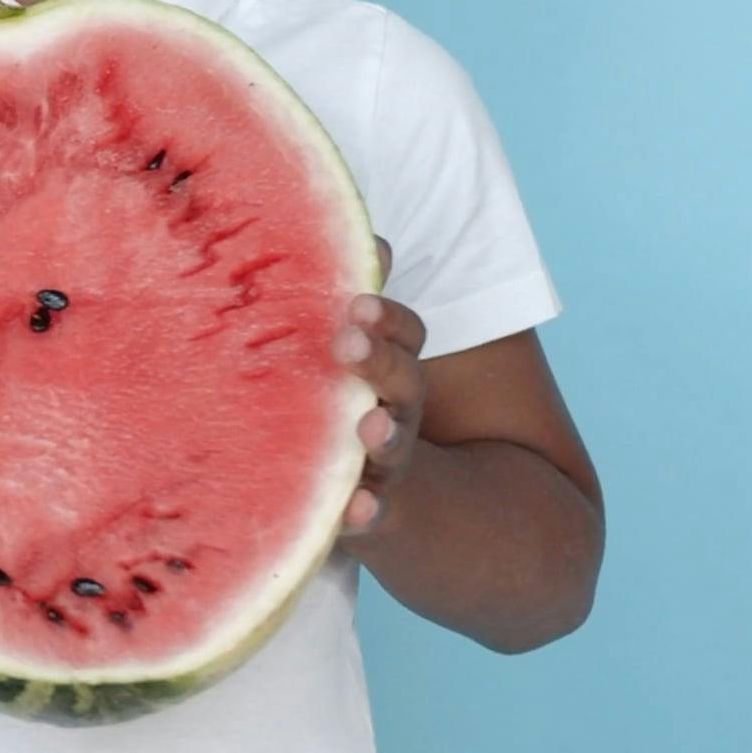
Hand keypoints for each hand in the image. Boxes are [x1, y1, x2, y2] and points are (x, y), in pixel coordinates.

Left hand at [337, 241, 430, 538]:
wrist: (404, 509)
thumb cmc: (355, 409)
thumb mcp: (359, 360)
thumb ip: (360, 310)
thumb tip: (367, 236)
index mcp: (393, 371)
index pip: (404, 335)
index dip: (387, 318)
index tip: (357, 302)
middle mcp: (398, 414)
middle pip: (403, 384)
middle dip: (380, 362)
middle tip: (347, 342)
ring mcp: (390, 466)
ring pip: (393, 446)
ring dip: (383, 434)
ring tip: (369, 426)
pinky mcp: (373, 516)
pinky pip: (376, 515)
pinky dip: (368, 511)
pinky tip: (355, 508)